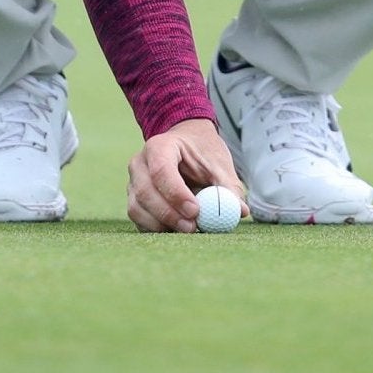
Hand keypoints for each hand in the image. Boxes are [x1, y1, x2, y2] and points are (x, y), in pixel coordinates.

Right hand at [127, 117, 245, 232]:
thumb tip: (240, 211)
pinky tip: (175, 229)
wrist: (186, 143)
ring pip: (137, 208)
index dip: (176, 193)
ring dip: (161, 224)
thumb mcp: (218, 164)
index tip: (195, 211)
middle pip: (146, 192)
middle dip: (169, 214)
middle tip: (193, 227)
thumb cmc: (203, 152)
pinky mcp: (134, 198)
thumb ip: (228, 187)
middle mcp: (140, 162)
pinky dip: (155, 228)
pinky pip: (138, 218)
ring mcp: (133, 181)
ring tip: (188, 229)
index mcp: (160, 146)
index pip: (161, 170)